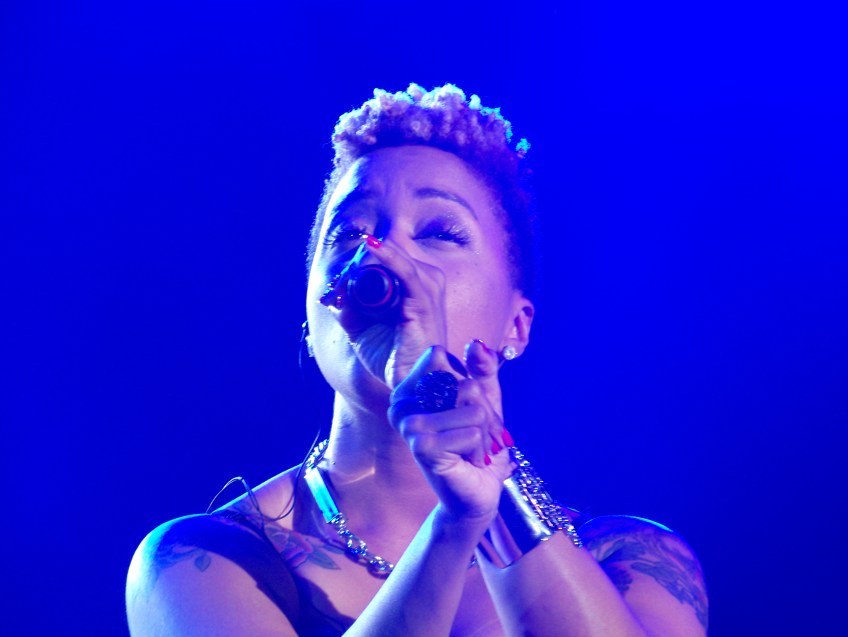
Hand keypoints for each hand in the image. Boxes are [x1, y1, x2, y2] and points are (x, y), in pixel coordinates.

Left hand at [320, 236, 449, 388]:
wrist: (412, 384)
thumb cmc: (392, 357)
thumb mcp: (362, 330)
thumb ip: (348, 309)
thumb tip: (334, 294)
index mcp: (417, 284)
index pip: (387, 258)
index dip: (358, 263)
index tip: (334, 282)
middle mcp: (427, 281)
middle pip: (388, 255)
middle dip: (357, 264)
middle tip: (334, 286)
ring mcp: (428, 287)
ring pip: (392, 257)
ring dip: (363, 265)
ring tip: (340, 287)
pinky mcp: (425, 298)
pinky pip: (404, 269)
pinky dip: (387, 256)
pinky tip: (372, 246)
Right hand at [389, 344, 512, 523]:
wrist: (477, 491)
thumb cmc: (478, 443)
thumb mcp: (485, 398)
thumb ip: (482, 369)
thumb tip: (475, 343)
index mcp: (410, 388)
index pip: (442, 358)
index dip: (470, 383)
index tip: (465, 409)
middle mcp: (402, 403)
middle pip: (465, 384)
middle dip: (483, 413)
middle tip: (475, 436)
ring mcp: (409, 425)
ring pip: (473, 410)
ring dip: (483, 435)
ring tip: (471, 450)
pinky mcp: (422, 446)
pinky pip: (471, 433)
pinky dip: (479, 451)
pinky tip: (466, 462)